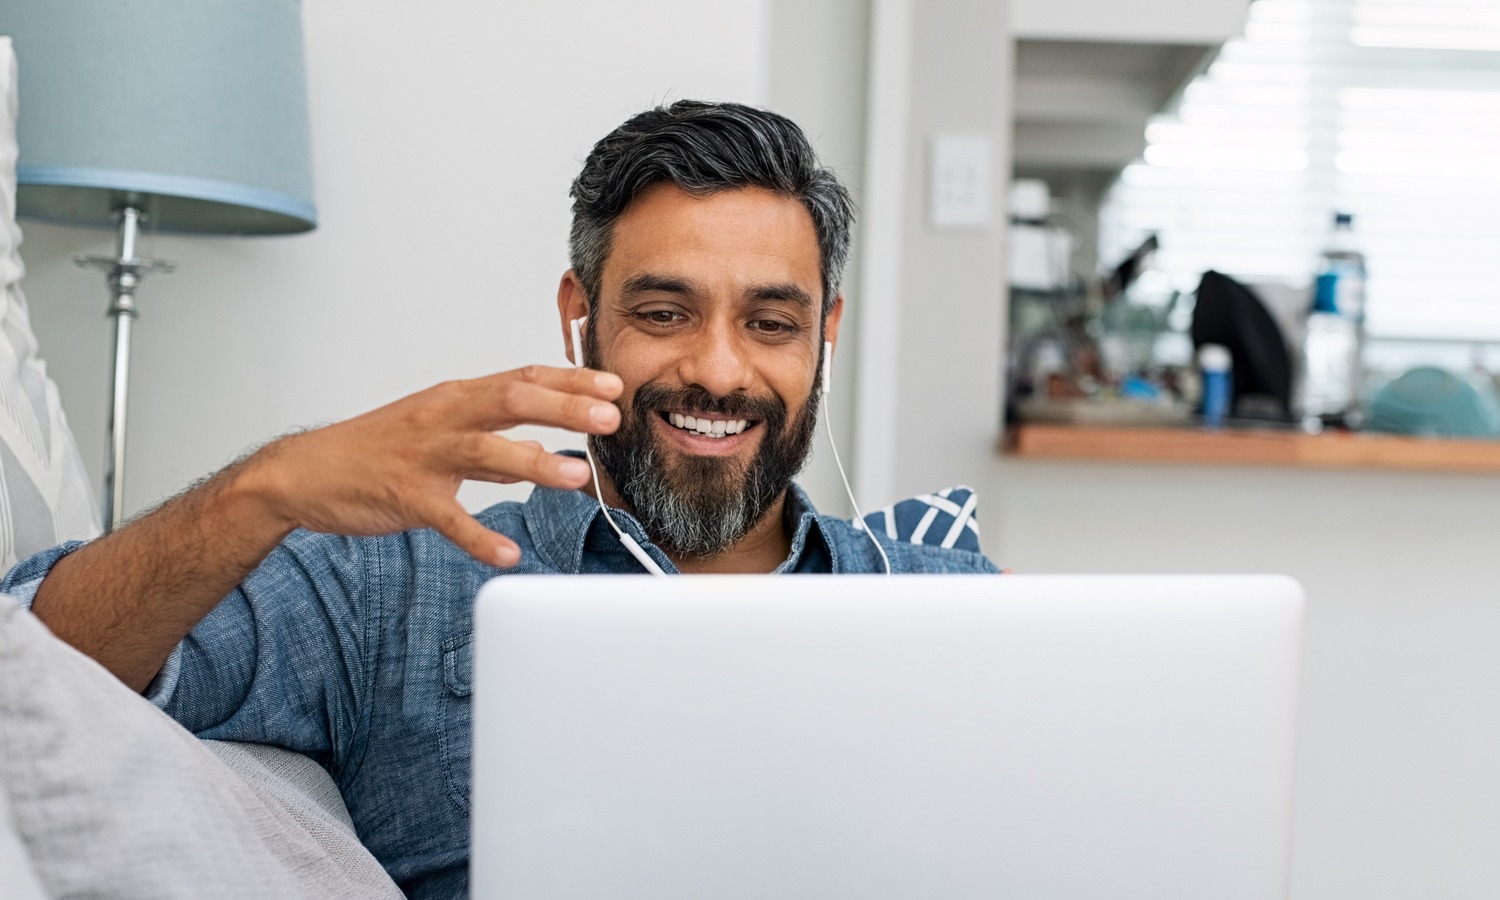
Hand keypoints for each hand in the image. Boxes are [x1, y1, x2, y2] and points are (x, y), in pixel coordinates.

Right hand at [238, 365, 622, 565]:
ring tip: (576, 477)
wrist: (305, 472)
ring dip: (534, 465)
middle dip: (565, 408)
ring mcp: (424, 455)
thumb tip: (545, 452)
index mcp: (457, 398)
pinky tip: (508, 553)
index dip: (571, 381)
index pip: (523, 378)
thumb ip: (496, 444)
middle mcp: (444, 417)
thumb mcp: (441, 433)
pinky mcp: (406, 495)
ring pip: (485, 451)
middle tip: (611, 419)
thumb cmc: (377, 450)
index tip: (614, 386)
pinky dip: (479, 537)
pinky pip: (448, 518)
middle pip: (512, 401)